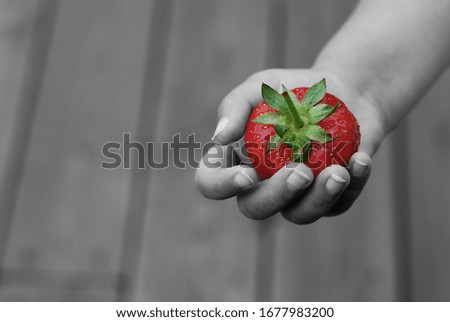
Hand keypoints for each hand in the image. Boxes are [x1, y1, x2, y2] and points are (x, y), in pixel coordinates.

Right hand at [195, 68, 386, 223]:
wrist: (344, 93)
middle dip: (276, 196)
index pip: (212, 182)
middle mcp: (262, 184)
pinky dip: (351, 187)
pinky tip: (360, 161)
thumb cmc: (293, 90)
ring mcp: (297, 195)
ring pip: (298, 215)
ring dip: (318, 199)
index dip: (222, 186)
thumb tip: (219, 138)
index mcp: (236, 161)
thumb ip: (235, 105)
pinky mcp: (330, 198)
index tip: (247, 173)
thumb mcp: (262, 86)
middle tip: (300, 172)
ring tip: (338, 172)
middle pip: (255, 208)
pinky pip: (337, 206)